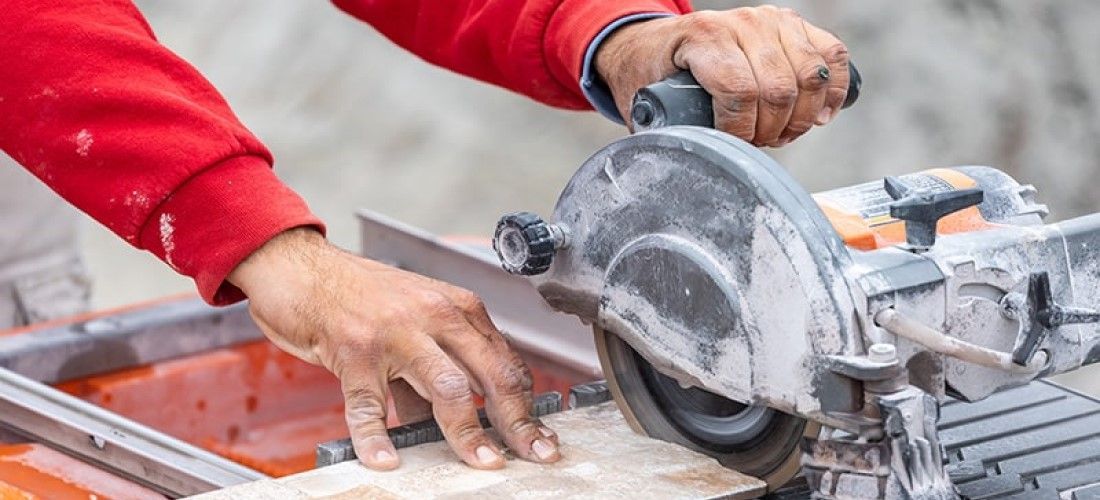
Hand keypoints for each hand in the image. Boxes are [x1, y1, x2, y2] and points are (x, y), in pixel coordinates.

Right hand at [228, 228, 559, 469]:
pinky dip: (377, 437)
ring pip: (445, 388)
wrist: (302, 267)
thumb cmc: (360, 296)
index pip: (506, 362)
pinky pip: (370, 403)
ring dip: (467, 432)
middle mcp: (434, 316)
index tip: (540, 433)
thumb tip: (456, 423)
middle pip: (490, 375)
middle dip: (517, 420)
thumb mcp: (412, 325)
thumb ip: (437, 369)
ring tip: (482, 463)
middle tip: (535, 452)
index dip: (527, 403)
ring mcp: (395, 333)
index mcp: (456, 308)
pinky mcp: (354, 350)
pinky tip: (386, 460)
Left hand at [596, 6, 849, 146]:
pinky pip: (832, 57)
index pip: (739, 90)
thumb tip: (687, 166)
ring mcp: (773, 20)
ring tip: (781, 134)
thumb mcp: (648, 99)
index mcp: (703, 37)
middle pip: (779, 89)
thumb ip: (666, 130)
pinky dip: (834, 92)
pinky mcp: (796, 25)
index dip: (741, 131)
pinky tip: (819, 115)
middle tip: (759, 144)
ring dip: (801, 118)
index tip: (734, 147)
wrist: (658, 43)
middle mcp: (742, 22)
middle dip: (771, 130)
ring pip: (811, 77)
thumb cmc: (654, 74)